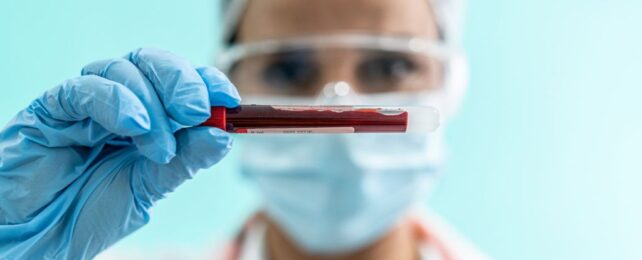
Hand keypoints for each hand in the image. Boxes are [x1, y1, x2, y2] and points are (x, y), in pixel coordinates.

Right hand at [0, 48, 239, 258]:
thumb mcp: (148, 188)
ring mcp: (86, 103)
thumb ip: (183, 162)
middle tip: (197, 111)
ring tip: (160, 146)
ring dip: (153, 103)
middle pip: (154, 63)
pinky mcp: (52, 110)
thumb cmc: (88, 212)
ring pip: (124, 69)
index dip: (207, 83)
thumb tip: (223, 136)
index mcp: (147, 118)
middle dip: (183, 83)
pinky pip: (84, 89)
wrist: (37, 238)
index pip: (180, 84)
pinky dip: (116, 102)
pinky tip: (134, 127)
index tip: (231, 99)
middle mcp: (119, 104)